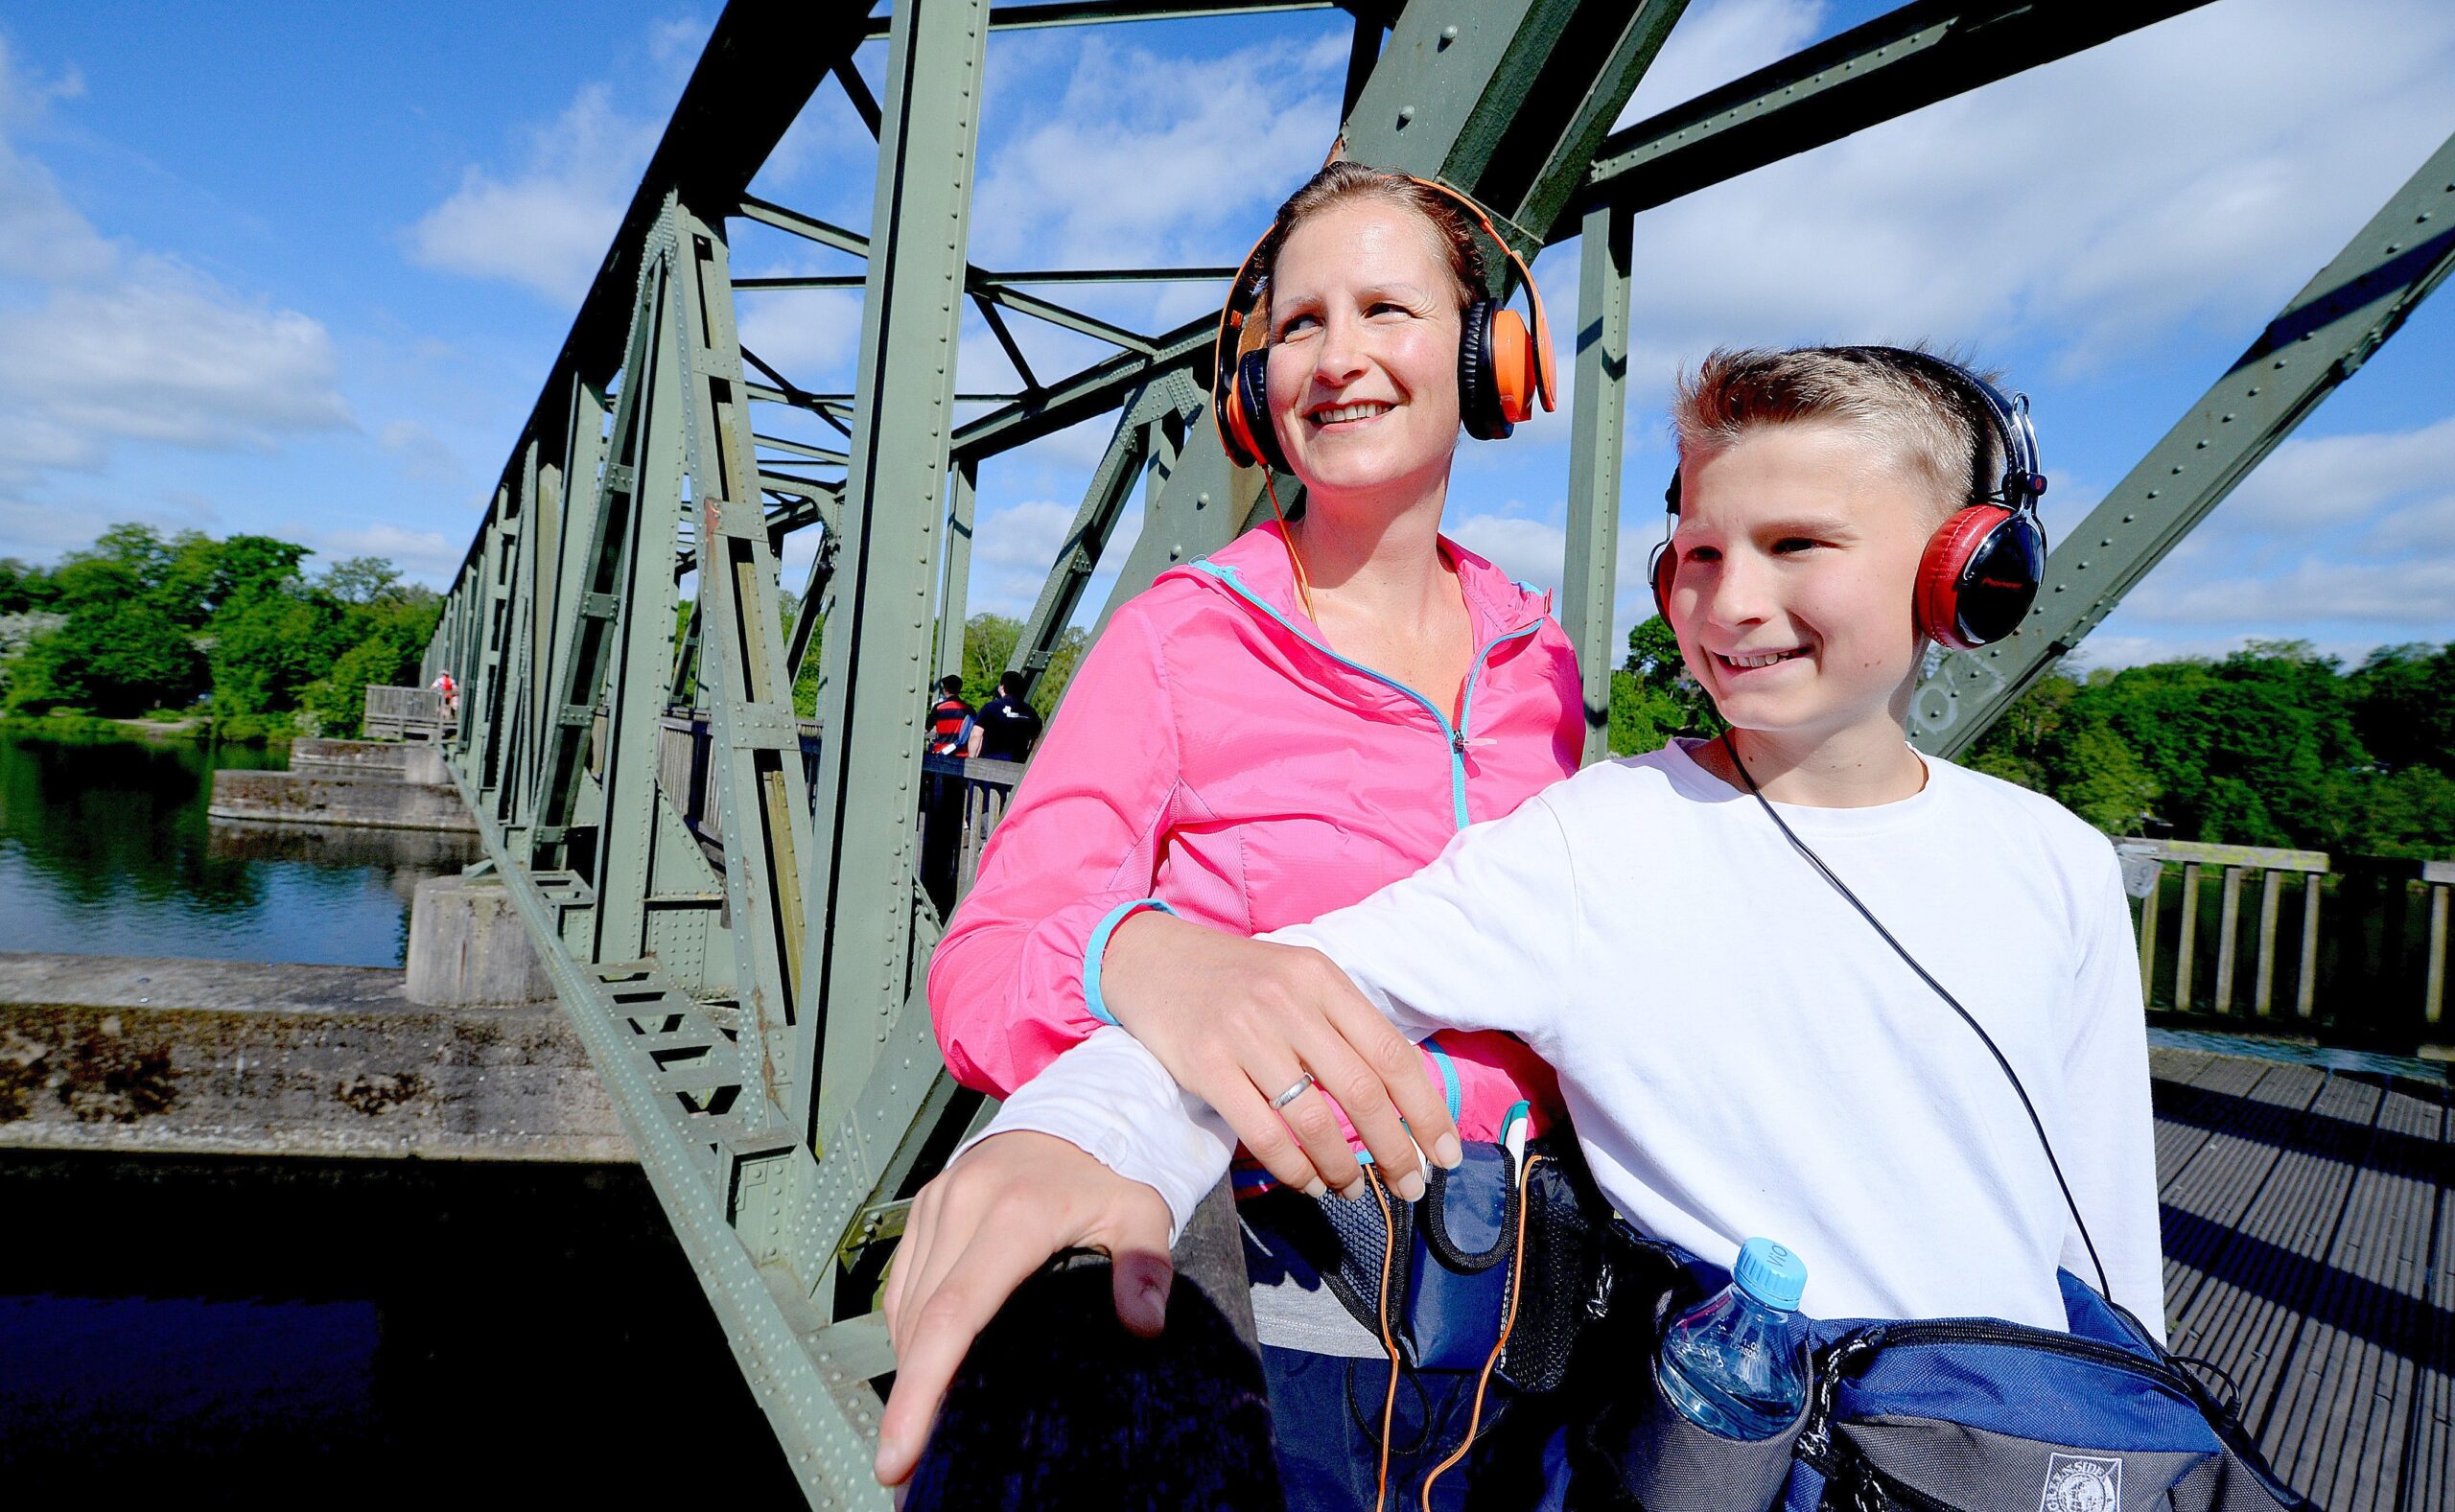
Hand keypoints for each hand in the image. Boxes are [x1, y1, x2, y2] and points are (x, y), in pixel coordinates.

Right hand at [876, 1131, 1173, 1486]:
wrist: (1079, 1106)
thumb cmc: (1112, 1170)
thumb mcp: (1144, 1211)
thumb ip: (1145, 1267)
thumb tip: (1144, 1327)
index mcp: (1013, 1215)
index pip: (953, 1315)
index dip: (921, 1389)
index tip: (902, 1452)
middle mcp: (962, 1206)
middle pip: (920, 1323)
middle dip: (909, 1400)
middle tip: (908, 1467)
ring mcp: (938, 1203)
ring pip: (905, 1306)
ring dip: (909, 1370)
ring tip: (917, 1430)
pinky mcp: (926, 1205)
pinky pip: (904, 1283)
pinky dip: (911, 1331)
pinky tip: (926, 1370)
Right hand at [1099, 911, 1461, 1200]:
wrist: (1152, 959)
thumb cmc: (1236, 977)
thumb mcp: (1298, 979)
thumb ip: (1343, 1025)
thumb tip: (1399, 1099)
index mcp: (1323, 979)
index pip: (1394, 1054)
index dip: (1428, 1111)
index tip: (1446, 1153)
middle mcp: (1290, 1003)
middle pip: (1363, 1092)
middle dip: (1397, 1150)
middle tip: (1410, 1186)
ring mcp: (1246, 1034)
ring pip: (1315, 1120)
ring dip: (1344, 1167)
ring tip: (1353, 1189)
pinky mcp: (1207, 1065)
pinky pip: (1263, 1134)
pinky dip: (1294, 1169)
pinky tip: (1309, 1182)